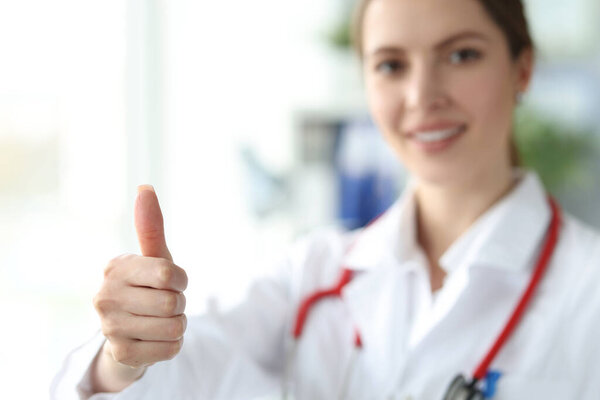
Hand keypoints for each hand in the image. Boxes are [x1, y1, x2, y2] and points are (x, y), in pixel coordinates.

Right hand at [91, 186, 187, 391]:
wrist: (128, 332)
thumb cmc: (146, 286)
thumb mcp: (153, 258)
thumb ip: (151, 227)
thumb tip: (145, 187)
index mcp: (115, 268)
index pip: (168, 274)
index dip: (180, 280)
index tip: (172, 282)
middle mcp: (105, 297)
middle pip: (173, 303)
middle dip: (179, 304)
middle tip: (164, 304)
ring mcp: (109, 328)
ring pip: (174, 328)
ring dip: (178, 325)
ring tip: (160, 321)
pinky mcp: (121, 354)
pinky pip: (171, 350)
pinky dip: (173, 345)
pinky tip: (155, 338)